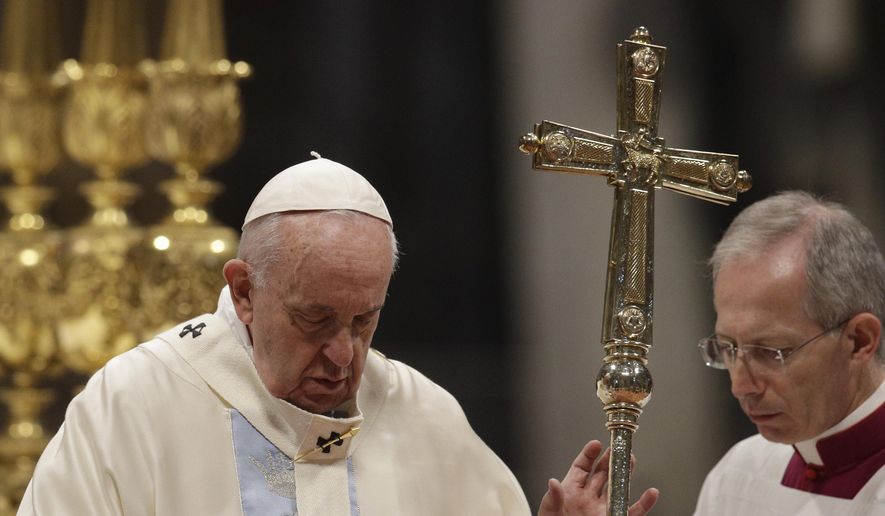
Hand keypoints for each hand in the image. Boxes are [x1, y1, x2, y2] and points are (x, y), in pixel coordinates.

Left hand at [537, 440, 658, 515]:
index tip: (596, 444)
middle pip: (603, 473)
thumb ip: (553, 498)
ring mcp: (602, 509)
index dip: (589, 455)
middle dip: (611, 458)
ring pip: (618, 487)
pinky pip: (632, 512)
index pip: (582, 468)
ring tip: (631, 459)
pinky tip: (651, 493)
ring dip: (626, 473)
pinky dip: (644, 504)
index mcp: (572, 492)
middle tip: (618, 446)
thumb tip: (553, 483)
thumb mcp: (549, 512)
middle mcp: (589, 499)